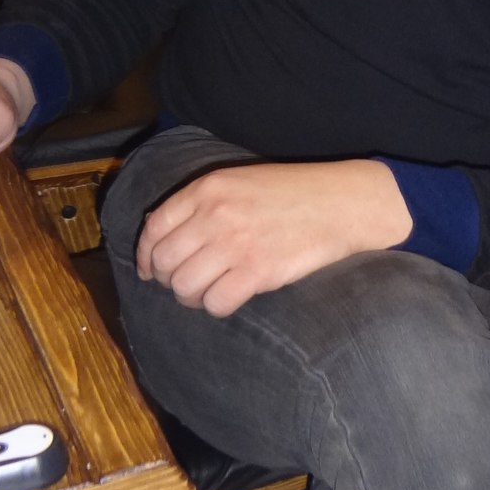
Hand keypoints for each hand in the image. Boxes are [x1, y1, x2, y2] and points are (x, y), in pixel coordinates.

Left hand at [135, 159, 412, 316]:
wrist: (343, 202)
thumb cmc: (294, 193)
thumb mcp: (242, 182)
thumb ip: (204, 202)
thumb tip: (166, 237)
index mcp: (208, 188)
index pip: (155, 227)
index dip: (146, 255)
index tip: (151, 271)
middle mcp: (215, 215)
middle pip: (164, 261)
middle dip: (168, 280)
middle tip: (185, 285)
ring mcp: (236, 244)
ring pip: (184, 286)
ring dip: (191, 297)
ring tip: (207, 294)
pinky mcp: (258, 271)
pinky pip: (215, 303)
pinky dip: (216, 307)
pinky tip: (229, 299)